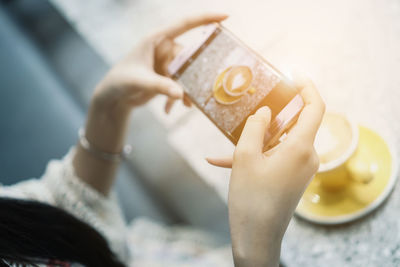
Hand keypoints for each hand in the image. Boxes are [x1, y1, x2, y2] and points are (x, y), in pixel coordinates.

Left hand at [93, 13, 227, 115]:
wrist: (114, 98)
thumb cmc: (120, 82)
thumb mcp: (140, 82)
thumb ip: (161, 86)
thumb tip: (181, 94)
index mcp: (156, 39)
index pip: (184, 24)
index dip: (205, 18)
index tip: (226, 16)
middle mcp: (164, 49)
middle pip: (189, 57)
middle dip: (195, 74)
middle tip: (200, 89)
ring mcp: (167, 63)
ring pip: (187, 74)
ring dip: (187, 90)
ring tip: (185, 105)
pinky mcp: (168, 77)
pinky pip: (181, 85)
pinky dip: (178, 97)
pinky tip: (168, 109)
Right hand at [217, 78, 324, 265]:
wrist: (257, 236)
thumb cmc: (251, 198)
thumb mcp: (246, 157)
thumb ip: (255, 127)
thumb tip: (265, 112)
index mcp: (300, 148)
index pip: (315, 107)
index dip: (307, 87)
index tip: (293, 75)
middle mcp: (306, 156)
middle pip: (295, 124)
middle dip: (272, 115)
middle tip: (252, 108)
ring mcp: (300, 168)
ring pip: (280, 142)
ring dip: (256, 140)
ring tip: (228, 147)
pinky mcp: (292, 177)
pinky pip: (274, 158)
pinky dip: (254, 157)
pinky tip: (222, 162)